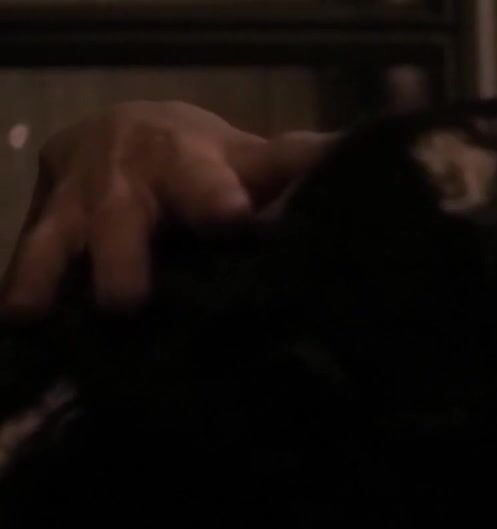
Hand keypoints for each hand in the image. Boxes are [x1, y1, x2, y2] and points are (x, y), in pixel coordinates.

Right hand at [2, 101, 333, 317]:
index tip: (234, 219)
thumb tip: (361, 161)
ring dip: (52, 274)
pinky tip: (17, 324)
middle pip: (123, 218)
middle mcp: (128, 185)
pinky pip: (28, 262)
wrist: (116, 134)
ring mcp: (79, 211)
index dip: (218, 198)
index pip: (209, 180)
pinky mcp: (42, 234)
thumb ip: (297, 167)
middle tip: (126, 301)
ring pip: (60, 239)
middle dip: (123, 256)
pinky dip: (22, 290)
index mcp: (190, 165)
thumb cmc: (202, 162)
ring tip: (42, 311)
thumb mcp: (248, 159)